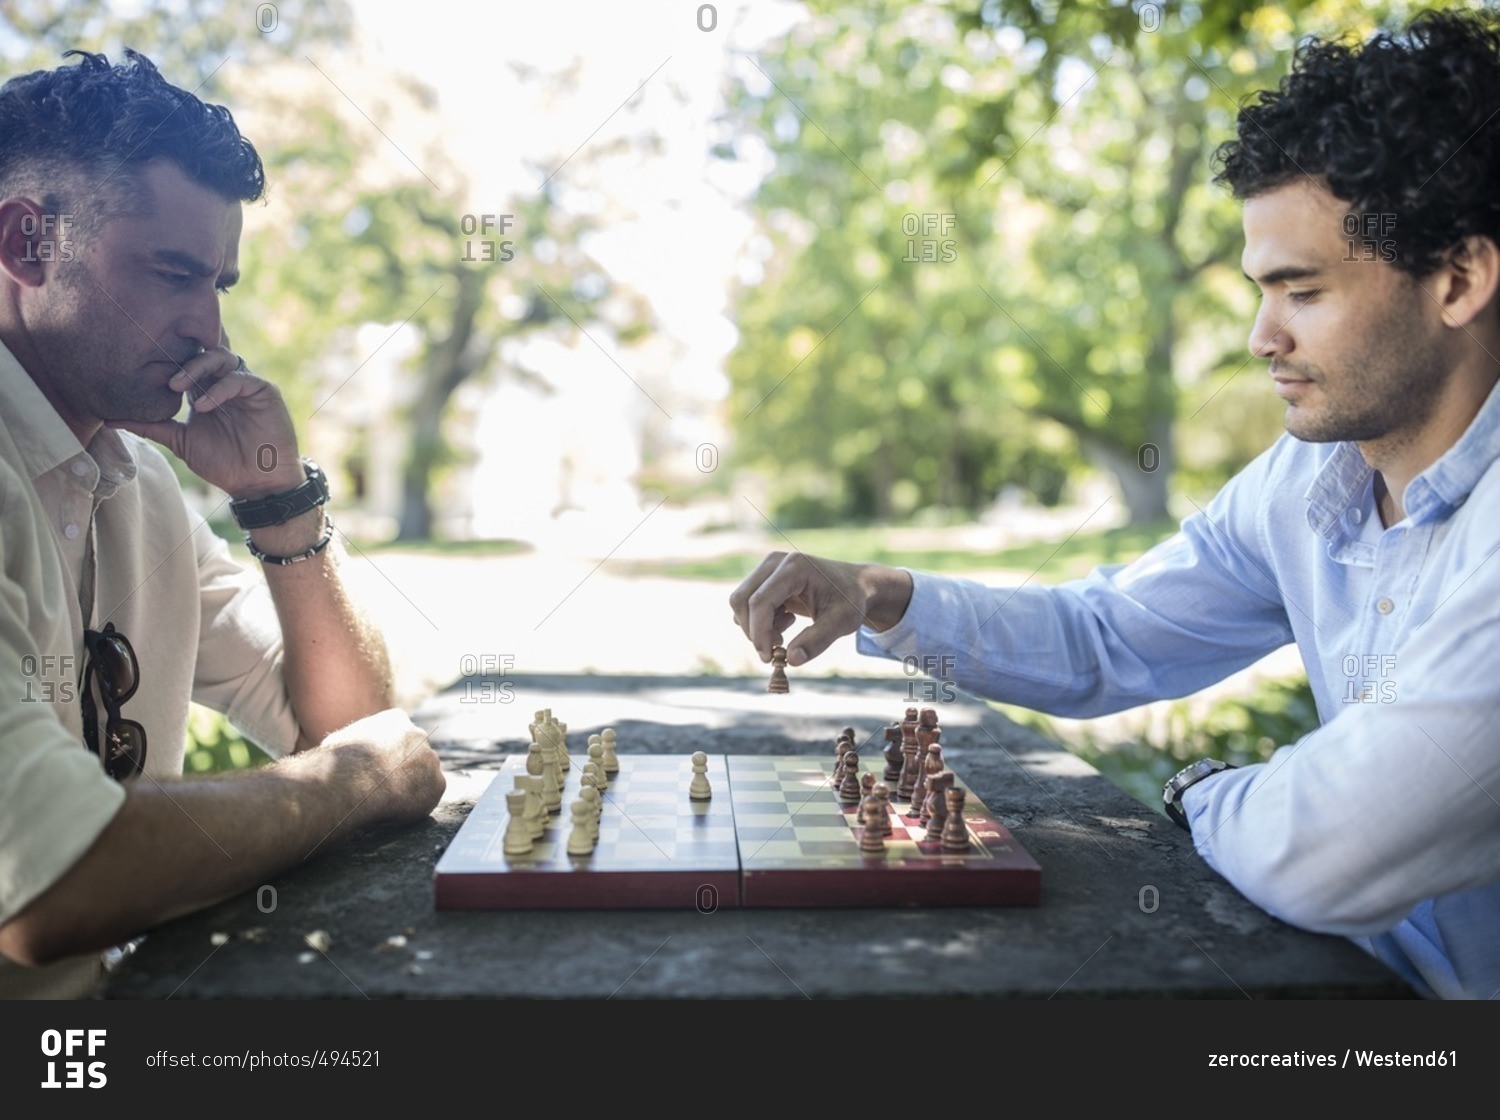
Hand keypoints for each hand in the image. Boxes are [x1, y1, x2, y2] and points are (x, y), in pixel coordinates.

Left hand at [108, 339, 302, 499]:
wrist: (257, 484)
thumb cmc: (223, 464)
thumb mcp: (180, 442)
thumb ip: (150, 426)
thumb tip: (109, 420)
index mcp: (205, 390)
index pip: (188, 361)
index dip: (170, 359)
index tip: (145, 367)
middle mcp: (225, 382)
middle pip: (203, 351)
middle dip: (182, 359)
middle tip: (165, 380)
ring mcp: (245, 385)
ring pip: (222, 356)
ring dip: (198, 366)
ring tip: (178, 386)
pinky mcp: (264, 391)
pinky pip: (239, 378)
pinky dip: (219, 388)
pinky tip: (204, 405)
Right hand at [319, 708, 446, 826]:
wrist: (357, 778)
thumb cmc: (340, 761)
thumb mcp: (340, 741)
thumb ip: (354, 743)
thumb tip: (343, 751)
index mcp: (395, 719)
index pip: (398, 733)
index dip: (388, 752)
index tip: (378, 766)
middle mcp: (419, 735)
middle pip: (415, 753)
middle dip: (404, 767)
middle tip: (387, 786)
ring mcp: (431, 759)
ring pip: (424, 774)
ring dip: (411, 786)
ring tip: (388, 800)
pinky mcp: (437, 784)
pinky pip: (429, 796)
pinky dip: (416, 804)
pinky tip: (396, 809)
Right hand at [728, 551, 912, 666]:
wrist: (856, 586)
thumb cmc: (850, 601)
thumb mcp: (842, 622)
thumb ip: (817, 641)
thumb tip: (791, 660)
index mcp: (794, 567)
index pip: (760, 601)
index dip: (759, 632)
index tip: (768, 658)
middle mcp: (775, 563)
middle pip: (741, 600)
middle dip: (753, 631)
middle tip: (775, 651)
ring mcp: (768, 568)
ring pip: (741, 603)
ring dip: (757, 627)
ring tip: (785, 633)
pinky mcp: (766, 578)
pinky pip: (748, 604)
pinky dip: (760, 621)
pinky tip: (785, 622)